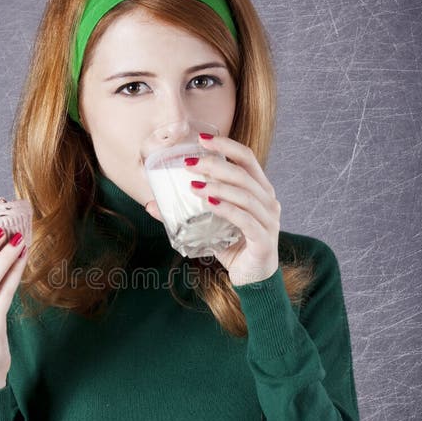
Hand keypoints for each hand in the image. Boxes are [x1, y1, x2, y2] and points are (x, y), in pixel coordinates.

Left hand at [183, 133, 280, 285]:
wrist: (254, 281)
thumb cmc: (235, 248)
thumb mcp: (210, 226)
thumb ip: (188, 213)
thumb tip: (152, 204)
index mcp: (260, 191)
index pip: (247, 159)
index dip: (226, 145)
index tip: (201, 139)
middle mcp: (269, 201)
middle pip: (243, 173)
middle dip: (215, 164)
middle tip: (188, 164)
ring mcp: (269, 220)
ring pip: (245, 194)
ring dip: (218, 186)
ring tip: (193, 186)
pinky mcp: (264, 239)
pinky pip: (245, 219)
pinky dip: (226, 209)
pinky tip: (208, 203)